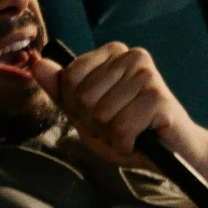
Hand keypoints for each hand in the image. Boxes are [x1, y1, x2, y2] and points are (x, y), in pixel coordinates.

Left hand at [32, 41, 207, 165]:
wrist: (171, 154)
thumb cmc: (128, 131)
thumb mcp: (85, 112)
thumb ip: (60, 90)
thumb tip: (36, 63)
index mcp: (114, 52)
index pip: (69, 77)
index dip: (77, 107)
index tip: (100, 114)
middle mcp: (133, 56)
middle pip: (83, 97)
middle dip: (94, 123)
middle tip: (118, 126)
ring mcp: (148, 75)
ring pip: (101, 114)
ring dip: (111, 136)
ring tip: (131, 133)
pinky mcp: (160, 99)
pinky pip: (121, 129)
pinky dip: (126, 145)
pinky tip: (141, 140)